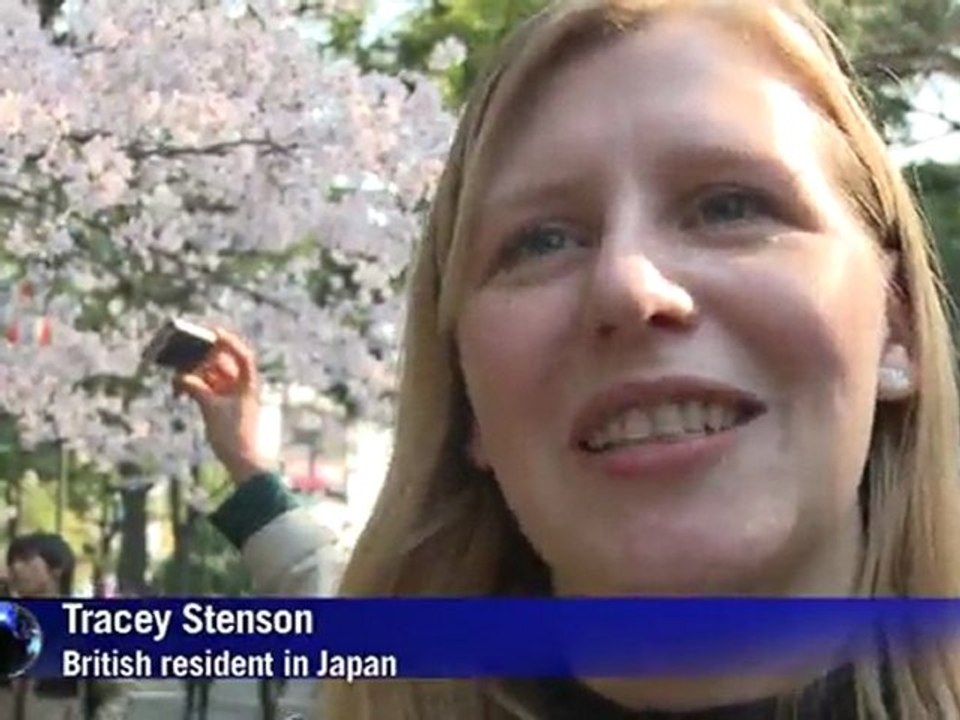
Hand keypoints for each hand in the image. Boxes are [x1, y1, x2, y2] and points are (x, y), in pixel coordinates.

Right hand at [173, 327, 266, 484]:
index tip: (214, 332)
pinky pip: (207, 389)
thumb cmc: (233, 434)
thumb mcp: (211, 408)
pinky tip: (180, 387)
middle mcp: (241, 386)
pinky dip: (195, 386)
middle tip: (185, 349)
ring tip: (177, 371)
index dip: (229, 342)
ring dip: (196, 373)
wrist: (241, 460)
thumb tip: (180, 377)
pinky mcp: (222, 406)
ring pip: (212, 376)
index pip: (242, 356)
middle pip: (223, 363)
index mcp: (247, 383)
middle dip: (204, 357)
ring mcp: (232, 396)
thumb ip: (195, 388)